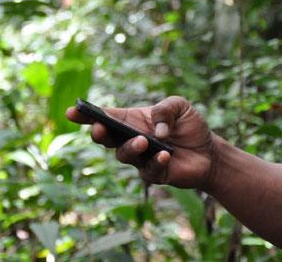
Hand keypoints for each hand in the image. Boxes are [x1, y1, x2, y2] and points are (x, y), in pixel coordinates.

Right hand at [66, 96, 215, 189]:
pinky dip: (155, 162)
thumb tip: (157, 129)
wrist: (209, 152)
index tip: (72, 112)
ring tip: (143, 141)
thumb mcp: (180, 106)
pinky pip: (149, 170)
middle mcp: (131, 139)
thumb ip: (165, 109)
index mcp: (131, 120)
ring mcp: (140, 158)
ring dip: (130, 148)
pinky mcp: (154, 174)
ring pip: (124, 156)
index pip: (105, 116)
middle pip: (107, 138)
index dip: (86, 115)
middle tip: (99, 128)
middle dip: (99, 133)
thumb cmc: (189, 126)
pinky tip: (165, 156)